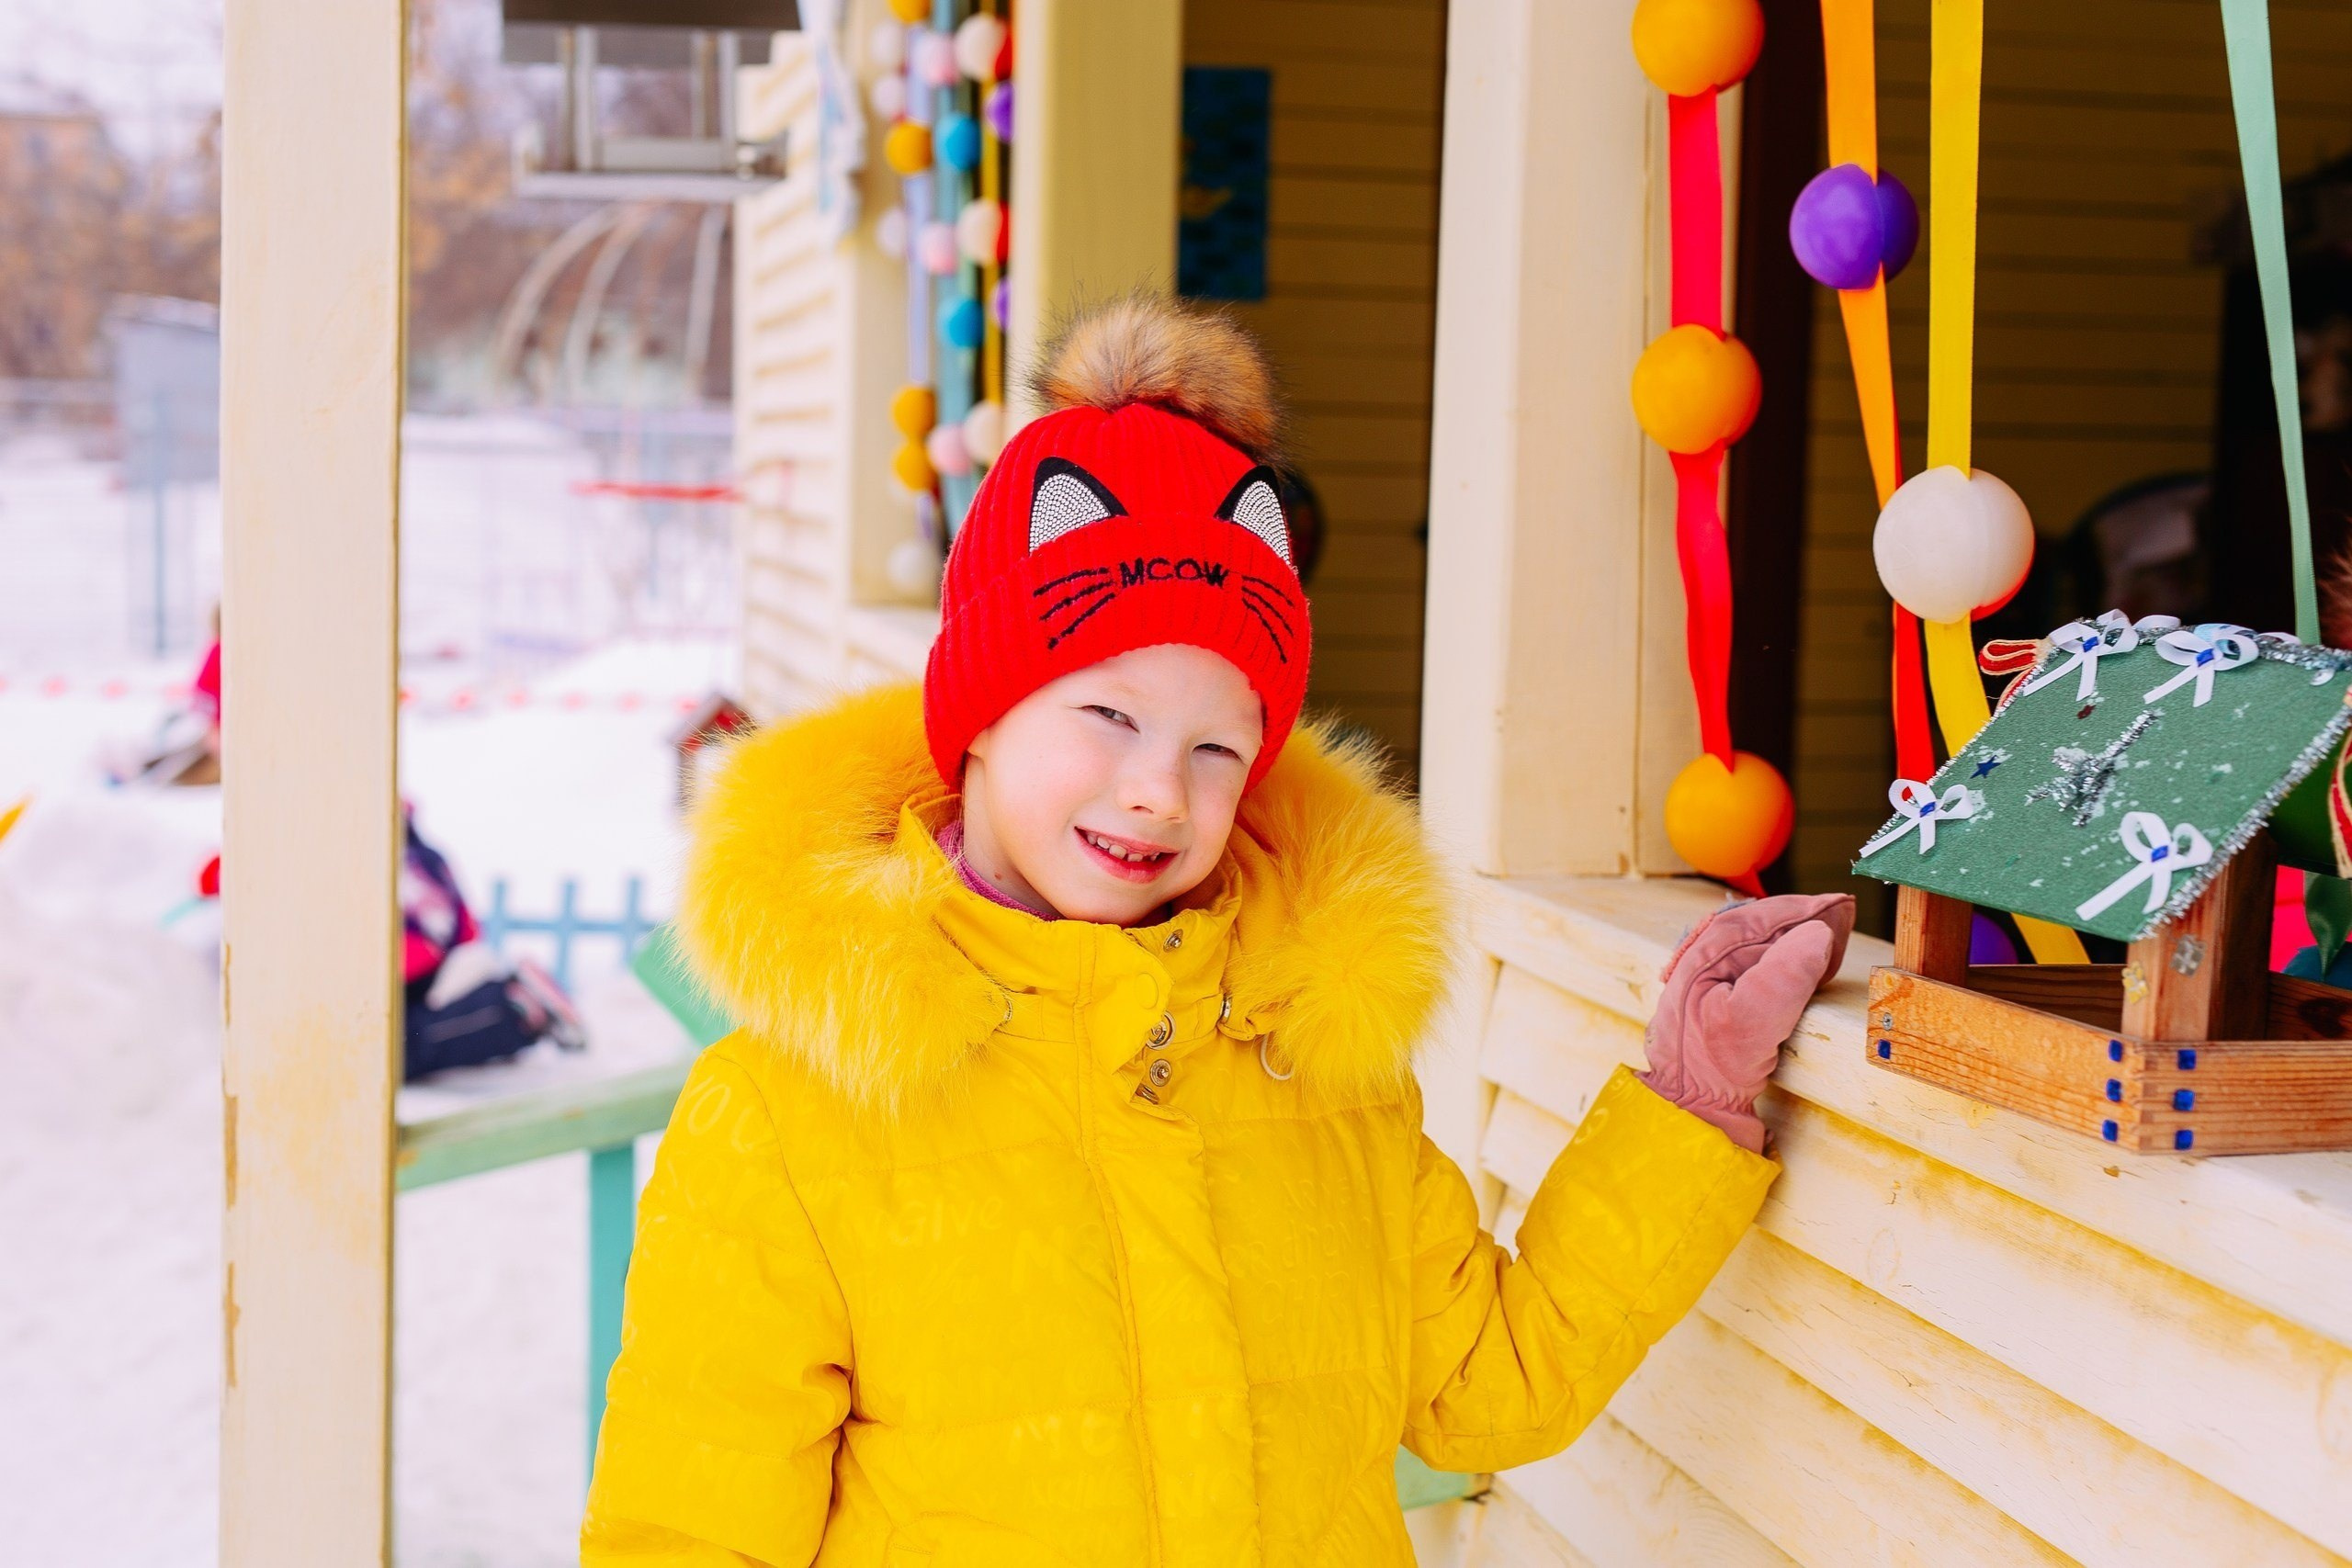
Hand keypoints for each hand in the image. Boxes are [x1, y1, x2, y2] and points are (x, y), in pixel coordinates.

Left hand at [1639, 893, 1855, 1152]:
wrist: (1688, 1106)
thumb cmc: (1711, 1064)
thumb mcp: (1750, 1021)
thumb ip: (1783, 976)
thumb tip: (1817, 934)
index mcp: (1704, 955)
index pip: (1760, 917)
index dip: (1804, 910)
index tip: (1842, 905)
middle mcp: (1704, 960)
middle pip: (1761, 926)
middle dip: (1803, 920)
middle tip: (1843, 918)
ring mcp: (1712, 981)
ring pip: (1761, 945)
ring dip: (1797, 939)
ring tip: (1832, 939)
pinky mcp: (1723, 1002)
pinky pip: (1759, 967)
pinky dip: (1787, 962)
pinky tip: (1807, 969)